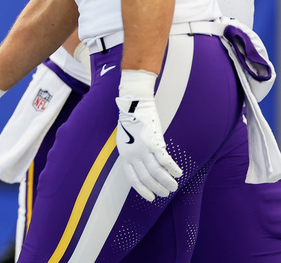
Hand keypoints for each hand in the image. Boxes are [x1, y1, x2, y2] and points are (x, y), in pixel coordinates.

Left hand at [115, 70, 181, 201]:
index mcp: (124, 155)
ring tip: (174, 187)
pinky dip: (173, 169)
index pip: (132, 179)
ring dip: (167, 181)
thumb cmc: (130, 123)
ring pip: (157, 172)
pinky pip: (165, 160)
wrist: (133, 105)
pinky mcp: (154, 142)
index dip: (142, 190)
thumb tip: (144, 167)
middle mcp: (132, 154)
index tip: (151, 198)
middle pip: (147, 178)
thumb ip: (133, 154)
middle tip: (166, 193)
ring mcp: (143, 149)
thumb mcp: (125, 141)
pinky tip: (178, 173)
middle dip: (157, 188)